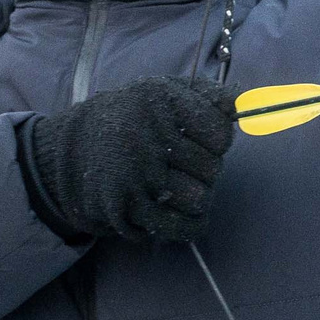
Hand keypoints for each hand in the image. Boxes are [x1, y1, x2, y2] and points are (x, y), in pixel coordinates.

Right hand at [21, 77, 235, 245]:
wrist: (71, 151)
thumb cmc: (132, 118)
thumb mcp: (165, 92)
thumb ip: (209, 96)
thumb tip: (248, 104)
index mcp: (157, 101)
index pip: (220, 134)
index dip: (217, 140)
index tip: (201, 139)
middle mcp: (144, 136)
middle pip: (212, 169)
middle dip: (203, 169)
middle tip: (181, 163)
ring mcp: (133, 175)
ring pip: (200, 199)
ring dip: (196, 197)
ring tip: (176, 184)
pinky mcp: (124, 209)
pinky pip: (181, 227)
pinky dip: (188, 223)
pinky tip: (178, 210)